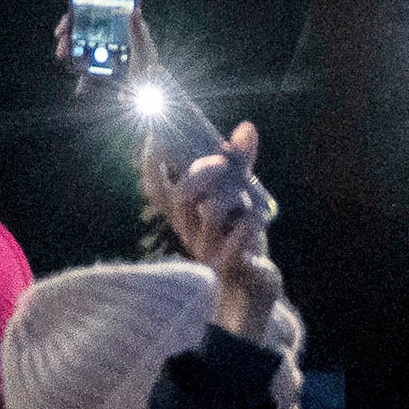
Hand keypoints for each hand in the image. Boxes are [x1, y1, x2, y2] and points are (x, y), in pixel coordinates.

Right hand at [153, 121, 281, 336]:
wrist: (254, 279)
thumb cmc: (240, 233)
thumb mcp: (239, 194)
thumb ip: (239, 163)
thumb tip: (246, 128)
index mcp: (186, 215)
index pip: (158, 190)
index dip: (153, 165)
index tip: (156, 138)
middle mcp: (189, 231)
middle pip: (183, 196)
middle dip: (203, 173)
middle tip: (221, 162)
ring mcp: (206, 250)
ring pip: (213, 211)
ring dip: (234, 198)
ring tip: (246, 205)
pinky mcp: (229, 266)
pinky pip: (238, 236)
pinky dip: (249, 224)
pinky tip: (254, 222)